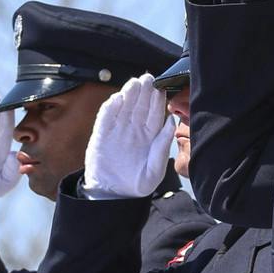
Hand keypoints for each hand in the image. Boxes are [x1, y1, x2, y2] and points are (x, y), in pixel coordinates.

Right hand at [80, 75, 174, 198]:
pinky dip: (110, 108)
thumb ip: (162, 147)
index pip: (155, 113)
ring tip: (133, 83)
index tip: (161, 86)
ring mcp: (117, 131)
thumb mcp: (154, 171)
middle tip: (148, 77)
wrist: (113, 195)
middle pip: (140, 106)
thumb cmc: (137, 184)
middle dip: (144, 91)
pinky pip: (106, 118)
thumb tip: (171, 122)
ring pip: (124, 107)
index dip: (157, 100)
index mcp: (149, 136)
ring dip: (128, 94)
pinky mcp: (101, 135)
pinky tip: (117, 99)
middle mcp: (134, 130)